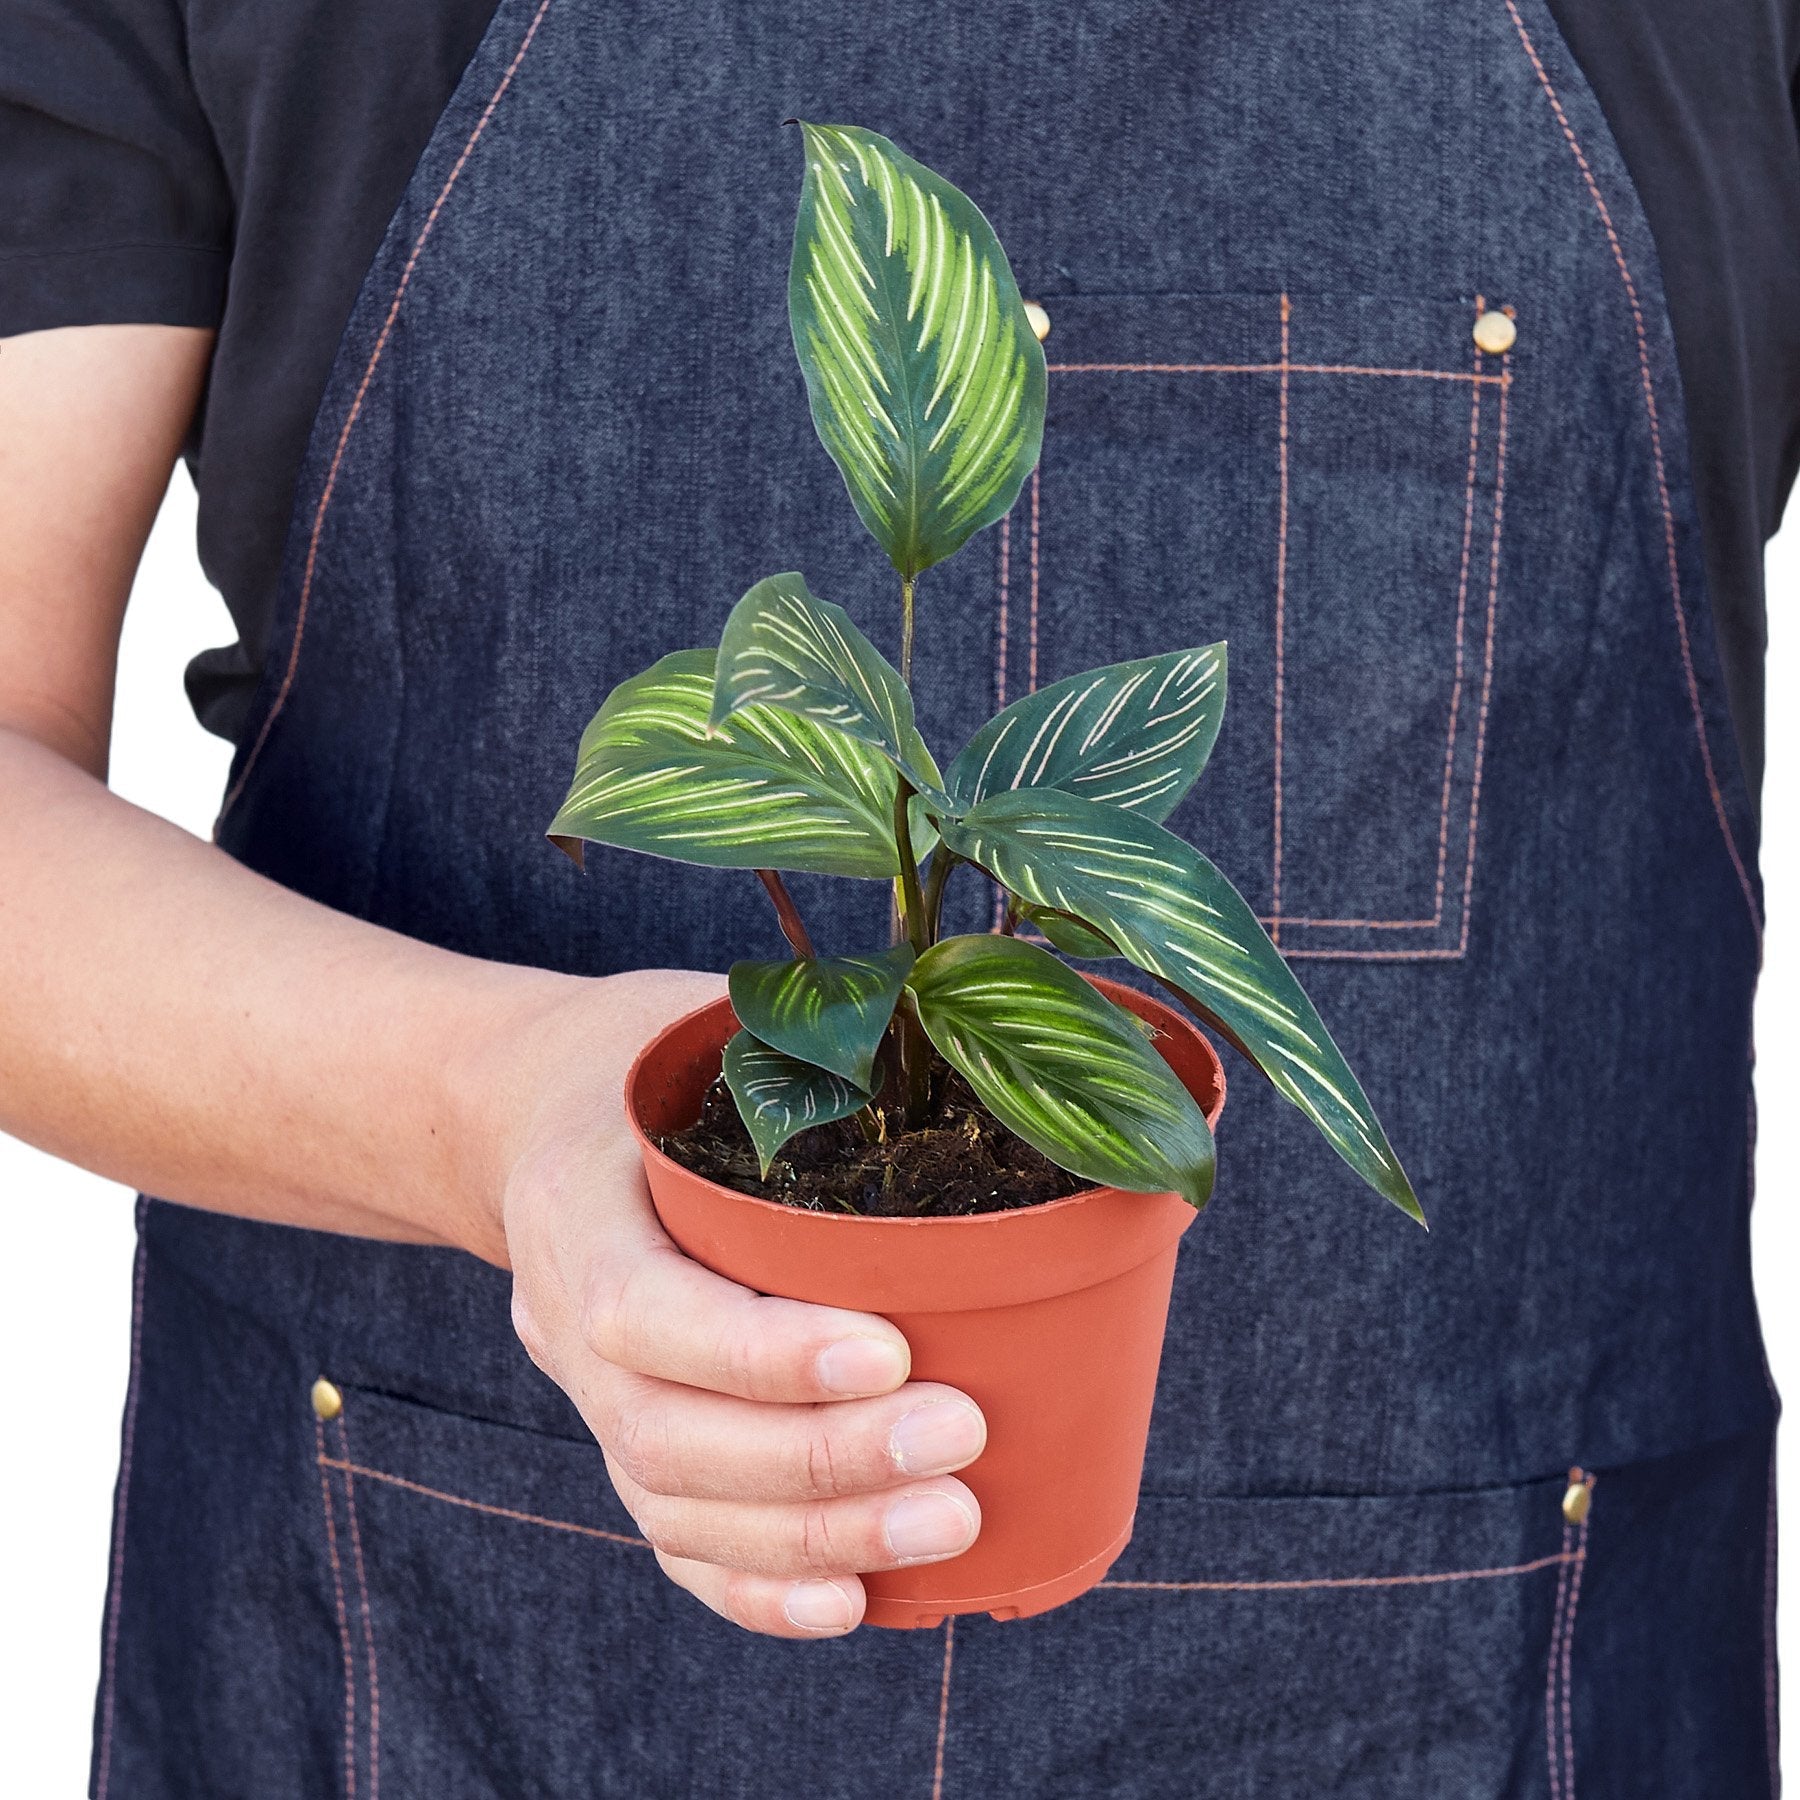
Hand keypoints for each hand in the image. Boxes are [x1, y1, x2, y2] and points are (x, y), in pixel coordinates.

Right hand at [491, 968, 986, 1637]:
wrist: (529, 1112)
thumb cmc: (642, 1054)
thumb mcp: (699, 1014)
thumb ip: (802, 1043)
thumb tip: (977, 1042)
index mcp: (572, 1205)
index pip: (643, 1310)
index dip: (760, 1352)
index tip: (891, 1351)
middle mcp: (560, 1320)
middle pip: (667, 1432)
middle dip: (822, 1457)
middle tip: (961, 1436)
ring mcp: (587, 1394)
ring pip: (677, 1504)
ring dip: (817, 1535)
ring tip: (949, 1521)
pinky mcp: (624, 1437)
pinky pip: (677, 1540)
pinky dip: (759, 1590)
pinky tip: (854, 1602)